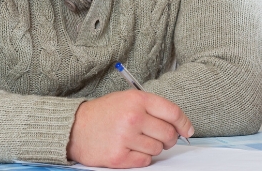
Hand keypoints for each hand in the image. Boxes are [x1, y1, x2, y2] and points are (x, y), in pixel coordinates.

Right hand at [67, 89, 193, 167]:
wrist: (73, 128)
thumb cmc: (103, 113)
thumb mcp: (128, 100)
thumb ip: (153, 108)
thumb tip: (179, 125)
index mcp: (138, 100)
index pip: (173, 112)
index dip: (184, 123)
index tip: (187, 130)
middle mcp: (133, 117)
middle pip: (168, 133)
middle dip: (170, 139)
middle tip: (162, 138)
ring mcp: (125, 137)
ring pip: (157, 149)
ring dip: (153, 148)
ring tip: (139, 141)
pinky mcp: (118, 156)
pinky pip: (145, 161)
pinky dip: (142, 157)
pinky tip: (131, 150)